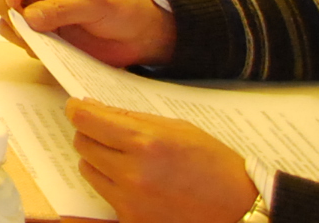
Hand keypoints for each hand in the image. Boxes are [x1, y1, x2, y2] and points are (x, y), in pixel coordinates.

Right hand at [0, 0, 176, 67]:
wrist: (140, 36)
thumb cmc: (123, 7)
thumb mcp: (97, 2)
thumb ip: (64, 8)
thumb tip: (31, 18)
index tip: (13, 3)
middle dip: (6, 9)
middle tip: (27, 26)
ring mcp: (38, 12)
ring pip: (5, 18)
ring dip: (16, 30)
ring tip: (43, 39)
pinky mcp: (44, 35)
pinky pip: (21, 39)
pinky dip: (28, 45)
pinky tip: (51, 48)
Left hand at [68, 104, 256, 222]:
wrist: (241, 209)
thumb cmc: (214, 164)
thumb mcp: (176, 128)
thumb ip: (133, 119)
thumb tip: (96, 108)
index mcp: (145, 143)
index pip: (86, 120)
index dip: (78, 110)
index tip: (78, 107)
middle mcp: (132, 173)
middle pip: (82, 145)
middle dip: (91, 134)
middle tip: (107, 132)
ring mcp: (130, 201)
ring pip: (89, 170)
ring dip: (99, 161)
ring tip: (126, 159)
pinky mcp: (132, 221)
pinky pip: (106, 195)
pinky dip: (114, 186)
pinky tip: (137, 183)